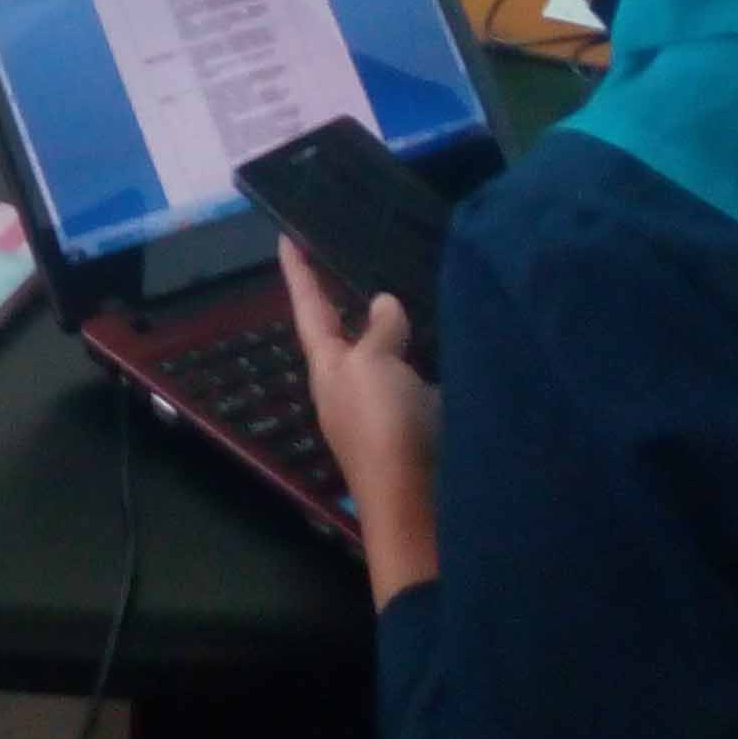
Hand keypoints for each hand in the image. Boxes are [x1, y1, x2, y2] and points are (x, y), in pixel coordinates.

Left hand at [279, 239, 441, 596]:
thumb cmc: (382, 428)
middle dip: (350, 293)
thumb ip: (377, 332)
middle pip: (347, 328)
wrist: (422, 503)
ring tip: (411, 276)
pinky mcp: (425, 419)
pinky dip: (432, 347)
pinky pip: (423, 371)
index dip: (298, 271)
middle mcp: (354, 382)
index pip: (309, 307)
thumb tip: (383, 303)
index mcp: (329, 366)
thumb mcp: (370, 367)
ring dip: (396, 320)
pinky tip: (451, 329)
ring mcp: (390, 403)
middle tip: (358, 248)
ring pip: (388, 348)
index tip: (285, 235)